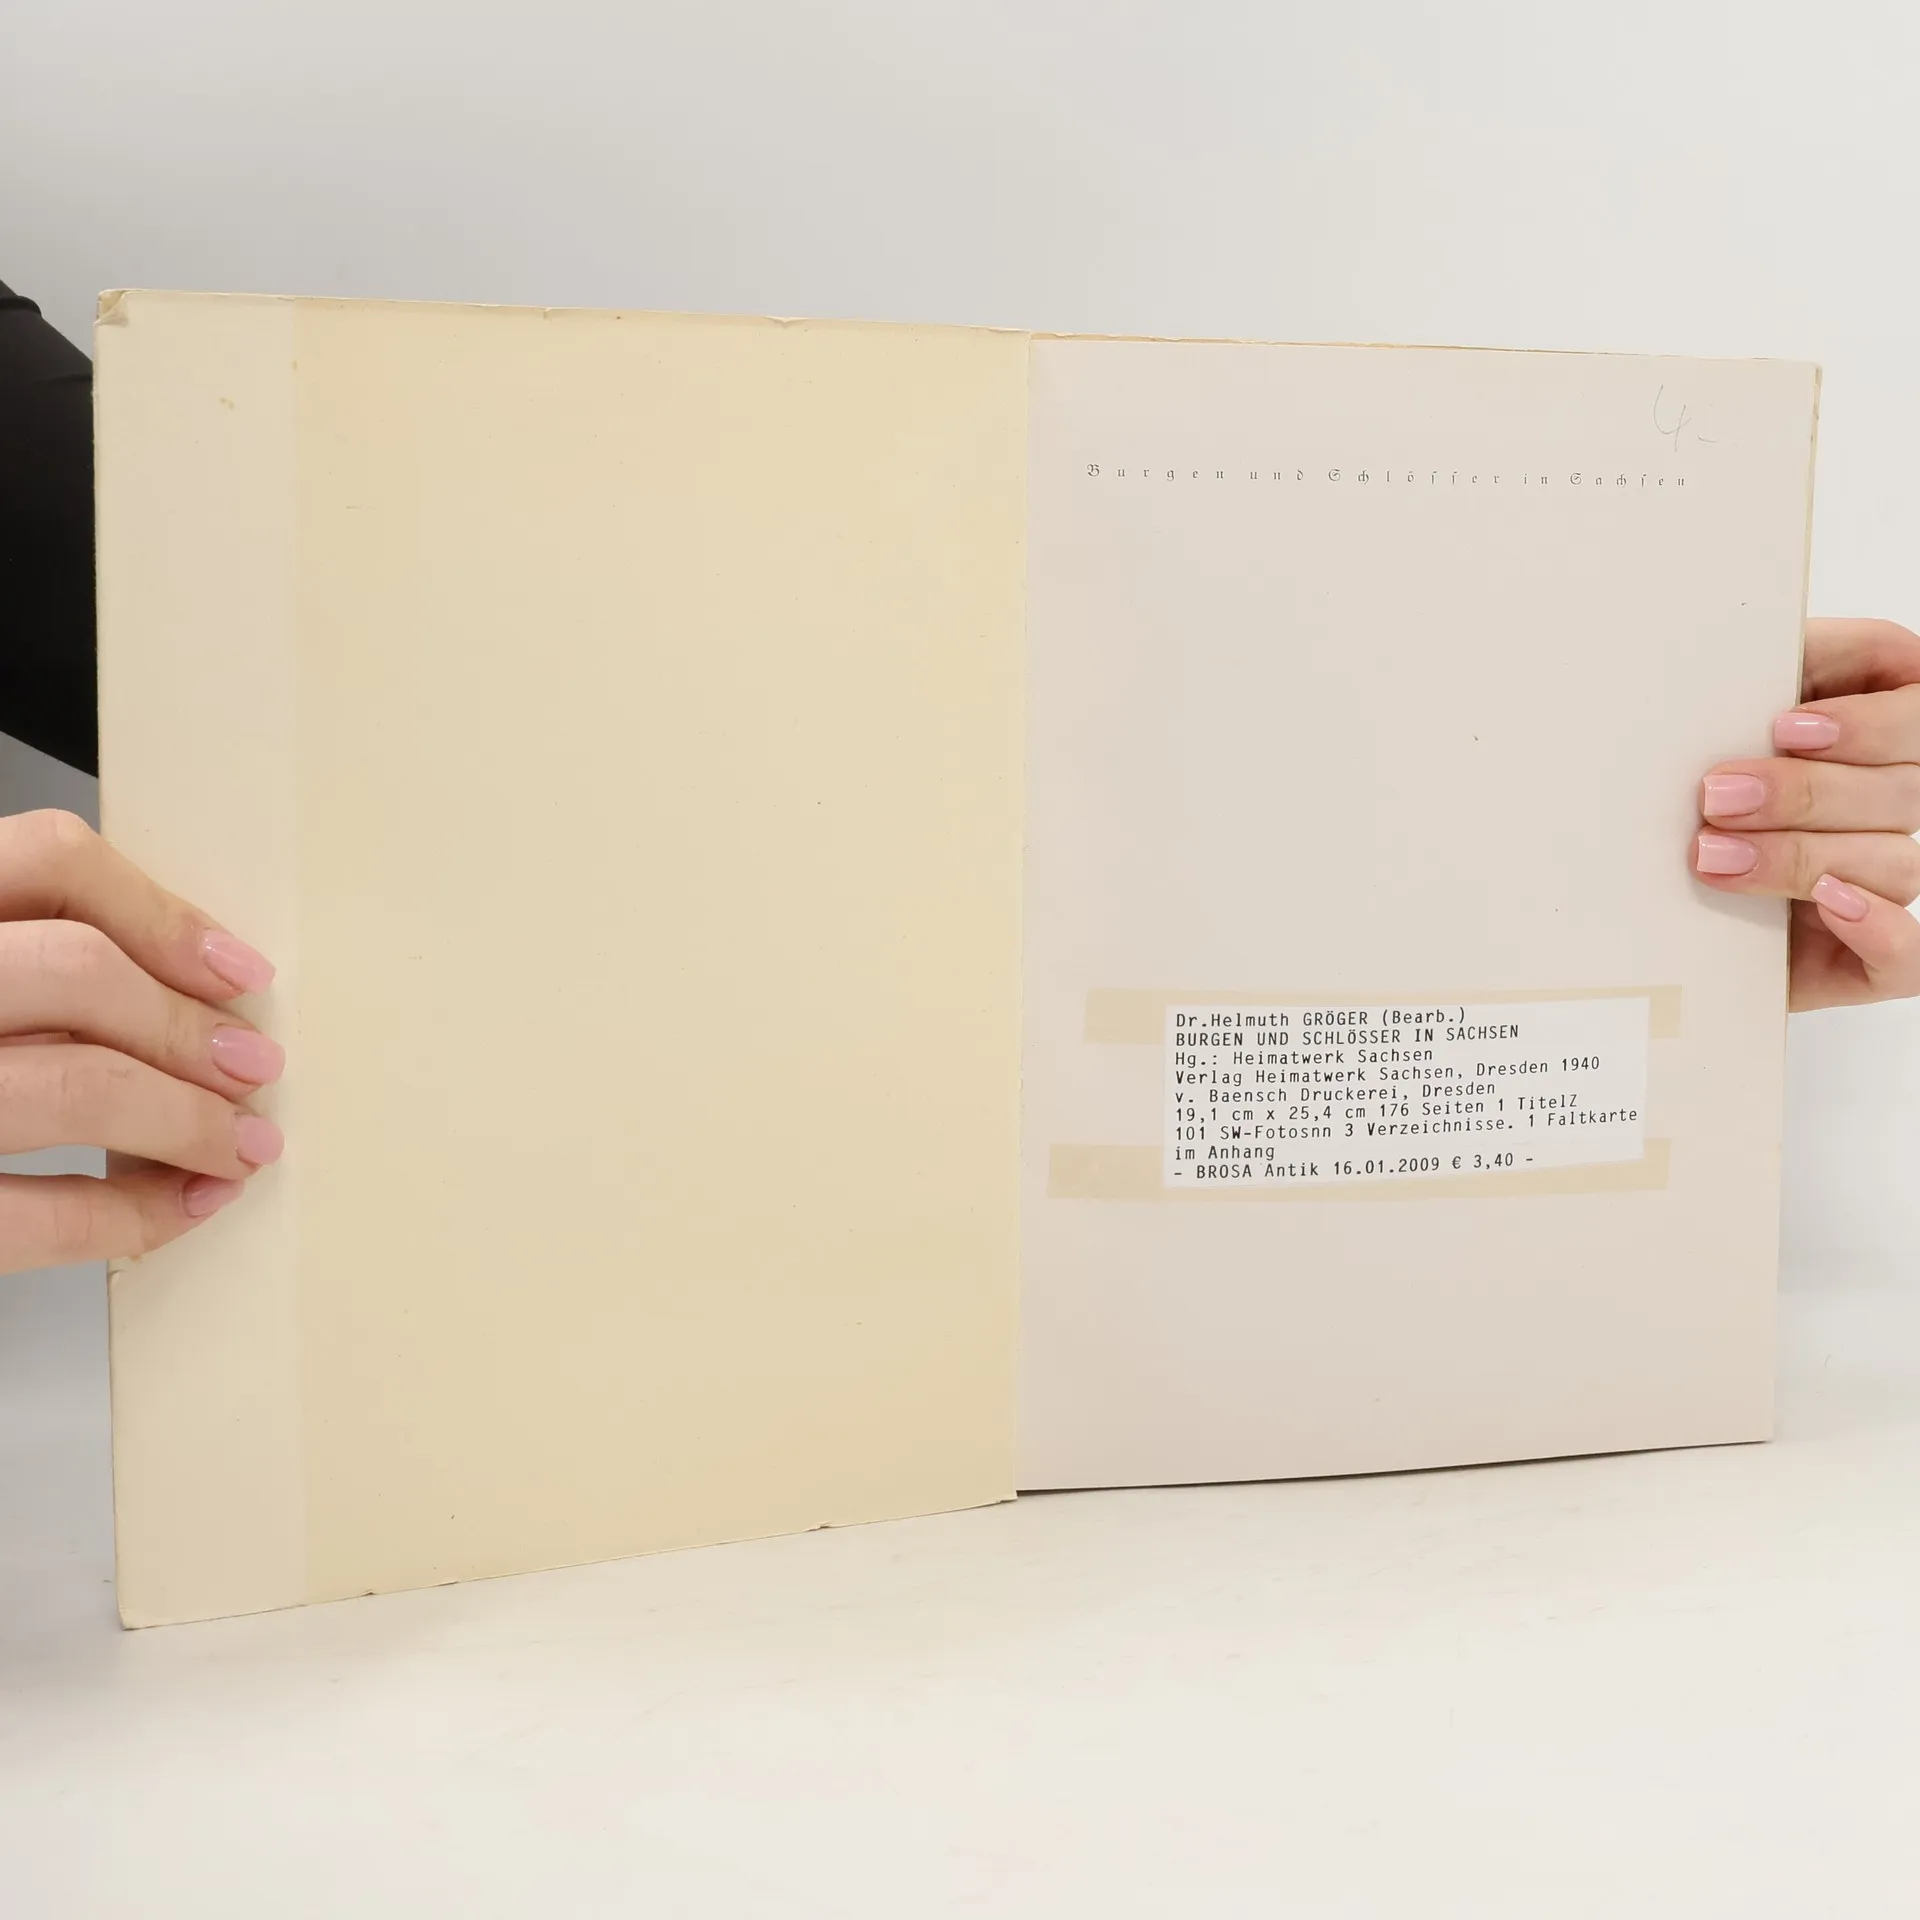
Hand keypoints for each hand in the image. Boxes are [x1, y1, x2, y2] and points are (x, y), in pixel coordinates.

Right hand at [0, 810, 282, 1273]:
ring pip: (76, 1083)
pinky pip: (41, 1213)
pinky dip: (133, 1214)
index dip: (163, 912)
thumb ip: (19, 956)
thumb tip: (180, 981)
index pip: (48, 860)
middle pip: (77, 971)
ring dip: (187, 1120)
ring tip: (239, 1145)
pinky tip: (182, 1206)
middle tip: (252, 1067)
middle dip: (189, 1028)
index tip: (237, 968)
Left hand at [1696, 617, 1919, 1010]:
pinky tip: (1830, 903)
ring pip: (1896, 862)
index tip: (1785, 727)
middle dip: (1805, 791)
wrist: (1624, 909)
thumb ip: (1739, 682)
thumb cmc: (1668, 800)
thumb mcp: (1695, 728)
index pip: (1915, 711)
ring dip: (1802, 855)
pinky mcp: (1859, 959)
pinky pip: (1907, 953)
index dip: (1872, 720)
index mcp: (1862, 737)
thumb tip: (1744, 644)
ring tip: (1712, 855)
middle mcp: (1881, 808)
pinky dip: (1878, 927)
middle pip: (1903, 789)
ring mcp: (1877, 883)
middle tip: (1716, 795)